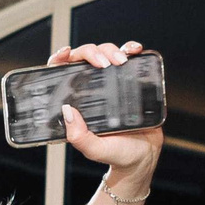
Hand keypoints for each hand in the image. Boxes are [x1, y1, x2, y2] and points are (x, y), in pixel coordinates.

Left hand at [51, 40, 164, 176]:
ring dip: (111, 50)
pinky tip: (134, 51)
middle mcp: (93, 89)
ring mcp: (112, 82)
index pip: (62, 74)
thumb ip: (78, 136)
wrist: (144, 156)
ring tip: (120, 62)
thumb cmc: (117, 153)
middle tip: (102, 64)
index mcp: (78, 102)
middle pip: (85, 58)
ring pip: (106, 53)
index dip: (60, 59)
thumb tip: (67, 111)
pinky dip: (131, 48)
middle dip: (92, 53)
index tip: (65, 54)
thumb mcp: (93, 150)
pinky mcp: (131, 80)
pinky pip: (129, 57)